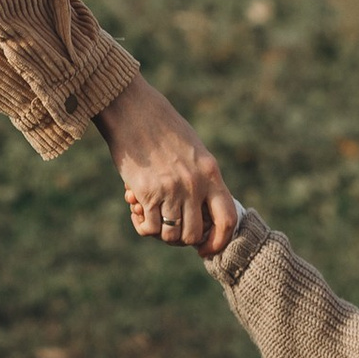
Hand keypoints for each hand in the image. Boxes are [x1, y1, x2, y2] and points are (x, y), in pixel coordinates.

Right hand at [97, 77, 236, 252]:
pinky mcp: (146, 191)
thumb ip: (201, 179)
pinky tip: (137, 211)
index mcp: (210, 172)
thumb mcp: (192, 150)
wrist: (132, 108)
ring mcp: (170, 189)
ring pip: (171, 235)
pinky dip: (143, 226)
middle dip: (181, 238)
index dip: (218, 242)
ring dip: (160, 232)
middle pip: (194, 234)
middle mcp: (194, 184)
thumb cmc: (161, 127)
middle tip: (169, 226)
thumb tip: (199, 212)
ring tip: (150, 215)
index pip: (226, 220)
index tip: (204, 248)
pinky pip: (149, 227)